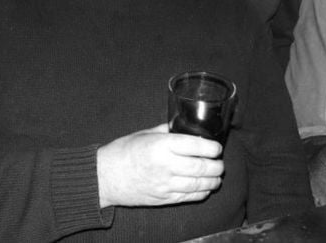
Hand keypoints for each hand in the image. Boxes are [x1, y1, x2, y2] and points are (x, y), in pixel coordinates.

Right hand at [96, 123, 223, 207]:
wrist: (105, 177)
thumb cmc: (124, 151)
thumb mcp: (146, 134)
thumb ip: (167, 130)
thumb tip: (186, 127)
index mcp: (161, 146)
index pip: (195, 146)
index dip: (212, 147)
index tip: (217, 147)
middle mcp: (165, 166)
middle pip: (200, 167)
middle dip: (216, 166)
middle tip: (220, 163)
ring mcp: (164, 185)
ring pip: (197, 185)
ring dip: (212, 181)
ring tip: (217, 176)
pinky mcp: (163, 199)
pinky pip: (188, 197)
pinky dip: (201, 193)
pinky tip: (206, 188)